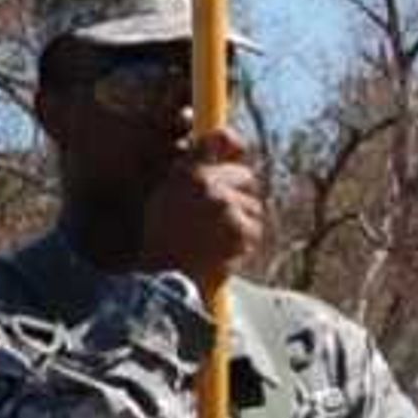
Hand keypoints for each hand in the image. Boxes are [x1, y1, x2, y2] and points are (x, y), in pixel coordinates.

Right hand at [140, 127, 266, 294]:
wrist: (164, 277)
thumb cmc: (162, 239)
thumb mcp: (166, 196)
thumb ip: (191, 171)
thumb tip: (225, 146)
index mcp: (185, 173)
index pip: (220, 139)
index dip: (232, 142)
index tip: (237, 147)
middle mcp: (206, 184)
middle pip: (245, 178)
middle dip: (238, 195)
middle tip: (216, 218)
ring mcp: (226, 206)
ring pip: (252, 206)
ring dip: (241, 222)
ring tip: (214, 239)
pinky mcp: (241, 229)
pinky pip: (254, 229)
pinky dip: (244, 241)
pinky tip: (222, 250)